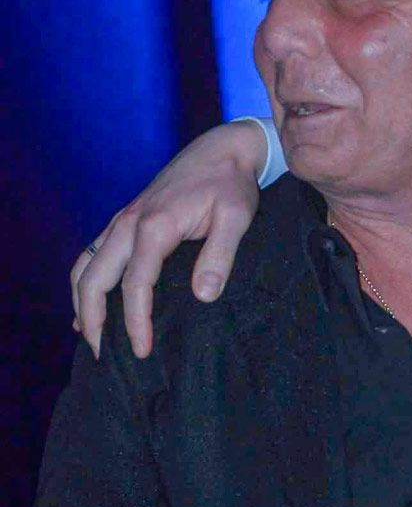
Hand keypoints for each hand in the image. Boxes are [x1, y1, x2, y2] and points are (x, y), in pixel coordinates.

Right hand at [71, 119, 265, 360]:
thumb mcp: (236, 218)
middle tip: (101, 355)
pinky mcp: (125, 220)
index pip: (135, 284)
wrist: (223, 150)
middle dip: (93, 319)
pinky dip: (85, 282)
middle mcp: (128, 223)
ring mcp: (122, 220)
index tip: (142, 351)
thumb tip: (203, 295)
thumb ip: (219, 256)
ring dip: (81, 302)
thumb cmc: (231, 185)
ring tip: (90, 337)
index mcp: (154, 226)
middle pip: (93, 278)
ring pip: (85, 265)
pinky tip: (89, 306)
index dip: (135, 321)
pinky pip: (93, 254)